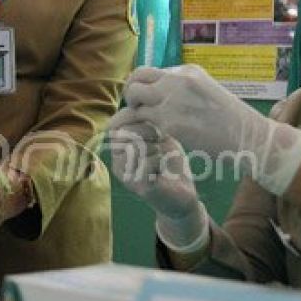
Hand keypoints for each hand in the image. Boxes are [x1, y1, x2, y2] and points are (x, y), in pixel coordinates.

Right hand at [109, 123, 207, 249]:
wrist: (183, 194)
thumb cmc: (170, 162)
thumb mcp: (157, 136)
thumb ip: (144, 123)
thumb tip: (134, 107)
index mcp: (118, 149)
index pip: (117, 122)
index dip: (138, 118)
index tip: (156, 129)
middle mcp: (116, 162)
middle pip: (126, 132)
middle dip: (149, 132)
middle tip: (161, 145)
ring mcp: (125, 175)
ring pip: (137, 146)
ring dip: (157, 148)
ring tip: (162, 159)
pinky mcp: (138, 186)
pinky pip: (147, 162)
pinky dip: (161, 161)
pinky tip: (163, 170)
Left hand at [110, 65, 300, 195]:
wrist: (249, 136)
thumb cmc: (231, 120)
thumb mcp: (207, 91)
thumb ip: (184, 88)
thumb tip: (161, 92)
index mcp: (187, 71)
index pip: (149, 71)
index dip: (143, 87)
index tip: (145, 102)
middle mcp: (177, 79)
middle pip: (136, 78)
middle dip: (131, 95)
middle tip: (138, 112)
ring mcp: (172, 98)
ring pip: (134, 97)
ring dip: (135, 112)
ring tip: (146, 126)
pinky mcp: (169, 121)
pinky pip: (141, 119)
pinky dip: (142, 127)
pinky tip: (153, 137)